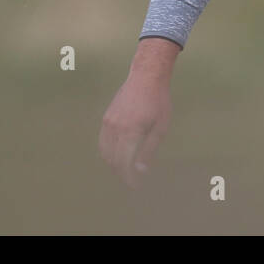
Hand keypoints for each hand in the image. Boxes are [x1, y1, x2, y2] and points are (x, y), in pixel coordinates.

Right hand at [99, 37, 179, 188]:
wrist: (146, 76)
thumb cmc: (158, 101)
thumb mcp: (160, 127)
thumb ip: (149, 150)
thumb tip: (141, 171)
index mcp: (131, 132)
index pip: (125, 163)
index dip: (129, 179)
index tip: (136, 186)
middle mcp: (115, 128)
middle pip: (113, 160)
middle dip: (122, 174)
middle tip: (132, 181)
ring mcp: (108, 122)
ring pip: (105, 153)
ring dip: (114, 164)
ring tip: (126, 170)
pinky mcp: (106, 118)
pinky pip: (103, 142)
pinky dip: (108, 153)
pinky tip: (118, 155)